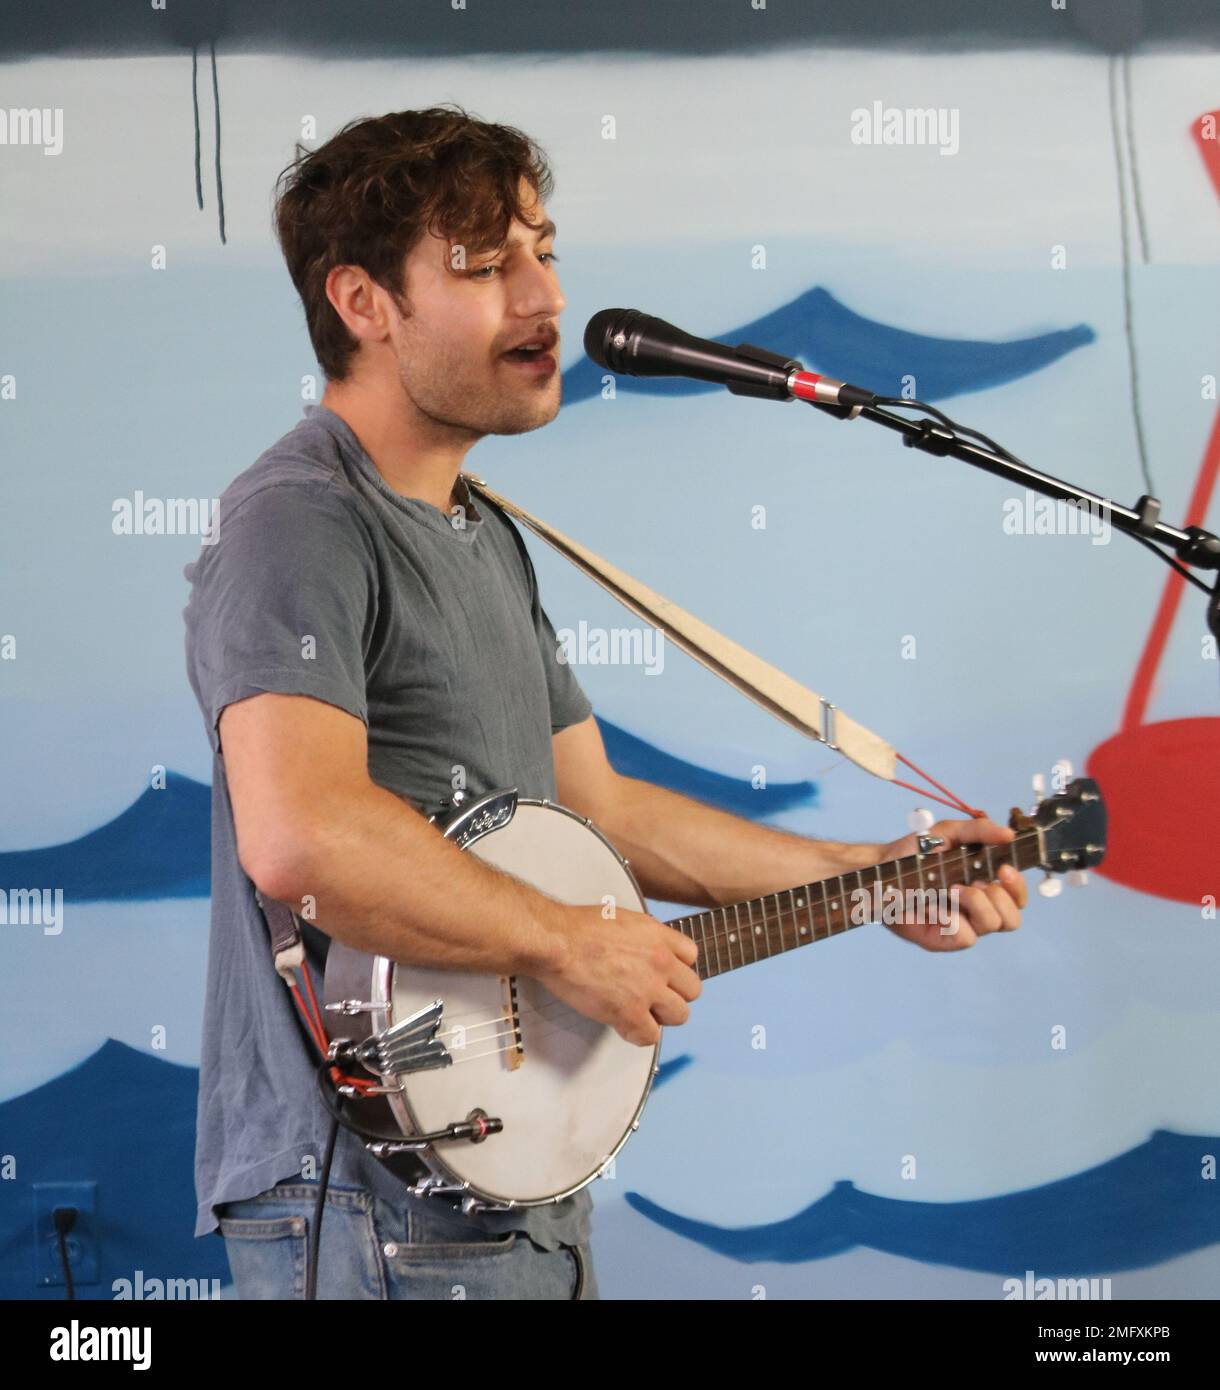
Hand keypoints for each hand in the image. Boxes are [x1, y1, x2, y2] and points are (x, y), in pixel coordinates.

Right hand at [536, 902, 700, 1046]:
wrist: (557, 942)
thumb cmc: (578, 928)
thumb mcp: (623, 918)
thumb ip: (643, 935)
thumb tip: (645, 945)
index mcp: (659, 936)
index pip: (692, 956)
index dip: (677, 968)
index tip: (665, 974)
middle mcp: (660, 962)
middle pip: (692, 989)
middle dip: (674, 994)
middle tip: (655, 997)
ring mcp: (647, 989)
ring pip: (680, 1015)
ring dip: (661, 1017)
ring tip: (641, 1013)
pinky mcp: (629, 1012)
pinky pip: (650, 1036)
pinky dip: (638, 1034)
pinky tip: (624, 1025)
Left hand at [876, 816, 1028, 951]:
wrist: (879, 870)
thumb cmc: (914, 853)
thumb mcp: (947, 833)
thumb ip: (979, 830)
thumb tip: (1009, 834)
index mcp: (984, 885)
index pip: (1017, 897)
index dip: (1018, 886)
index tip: (1004, 868)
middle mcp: (976, 909)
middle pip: (1012, 919)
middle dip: (1000, 898)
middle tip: (977, 881)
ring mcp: (960, 926)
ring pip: (991, 925)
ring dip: (976, 903)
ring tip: (951, 889)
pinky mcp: (942, 940)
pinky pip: (966, 938)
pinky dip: (953, 919)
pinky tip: (933, 905)